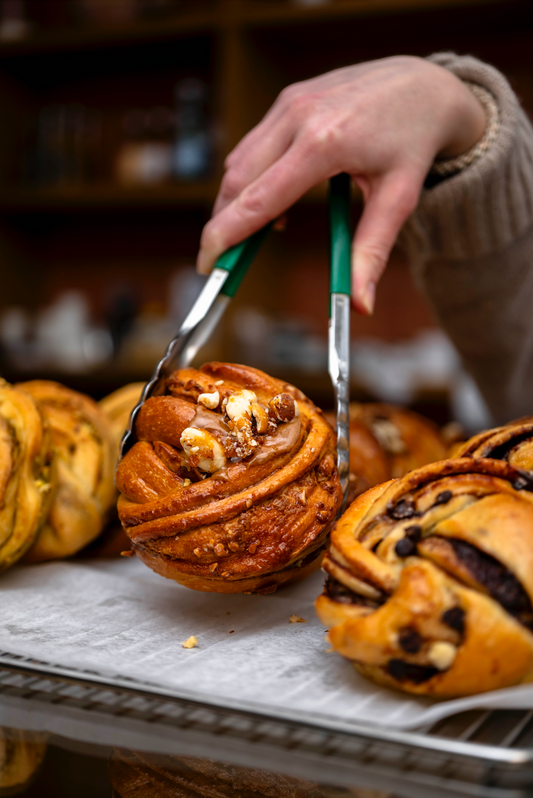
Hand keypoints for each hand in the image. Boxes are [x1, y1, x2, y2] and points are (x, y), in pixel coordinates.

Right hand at [197, 56, 485, 312]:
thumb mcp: (399, 199)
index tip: (208, 263)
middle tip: (225, 260)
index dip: (226, 235)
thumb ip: (371, 252)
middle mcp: (299, 116)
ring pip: (239, 161)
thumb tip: (360, 305)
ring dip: (235, 201)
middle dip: (223, 224)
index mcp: (324, 142)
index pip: (258, 199)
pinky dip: (251, 178)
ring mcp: (289, 103)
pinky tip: (275, 199)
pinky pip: (254, 145)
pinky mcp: (287, 99)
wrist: (425, 84)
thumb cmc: (415, 140)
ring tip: (257, 234)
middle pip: (236, 181)